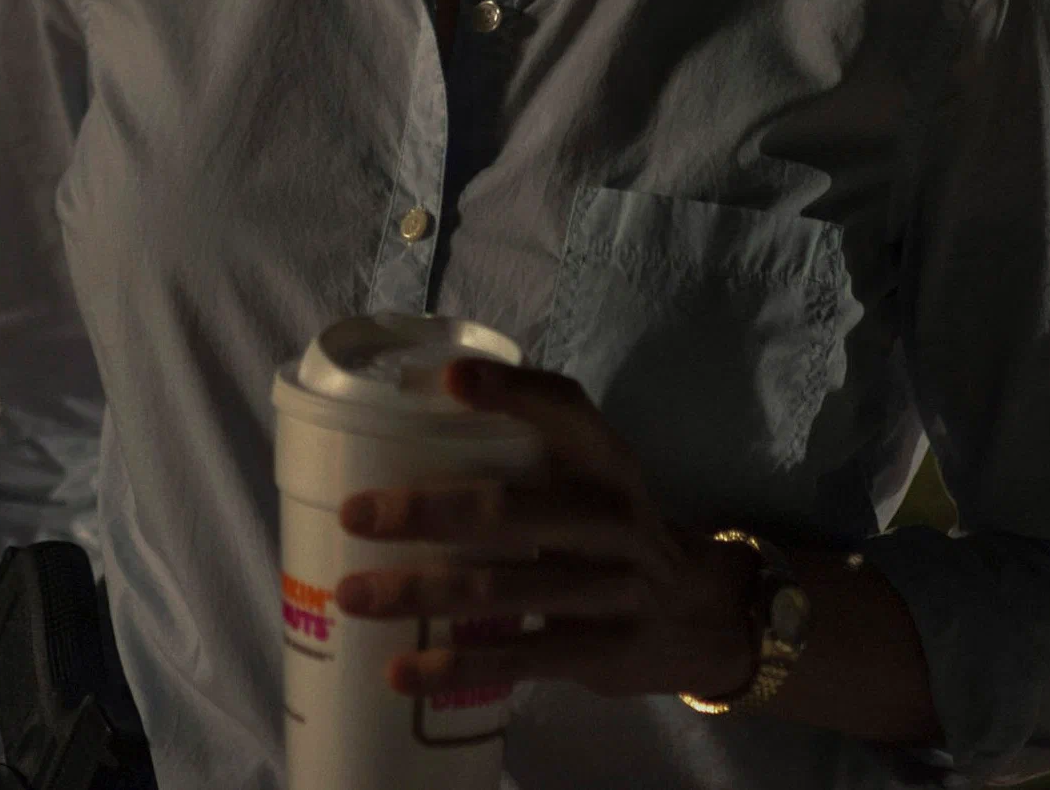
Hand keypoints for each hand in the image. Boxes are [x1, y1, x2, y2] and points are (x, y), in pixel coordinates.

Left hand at [333, 357, 757, 703]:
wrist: (698, 617)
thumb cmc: (605, 531)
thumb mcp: (588, 479)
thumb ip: (522, 449)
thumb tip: (393, 421)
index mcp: (605, 461)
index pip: (565, 410)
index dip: (511, 392)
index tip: (450, 379)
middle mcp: (613, 516)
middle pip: (512, 509)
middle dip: (427, 511)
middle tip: (354, 514)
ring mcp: (613, 588)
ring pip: (503, 589)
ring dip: (420, 592)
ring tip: (351, 596)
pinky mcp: (603, 651)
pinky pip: (519, 658)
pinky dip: (455, 666)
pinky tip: (399, 670)